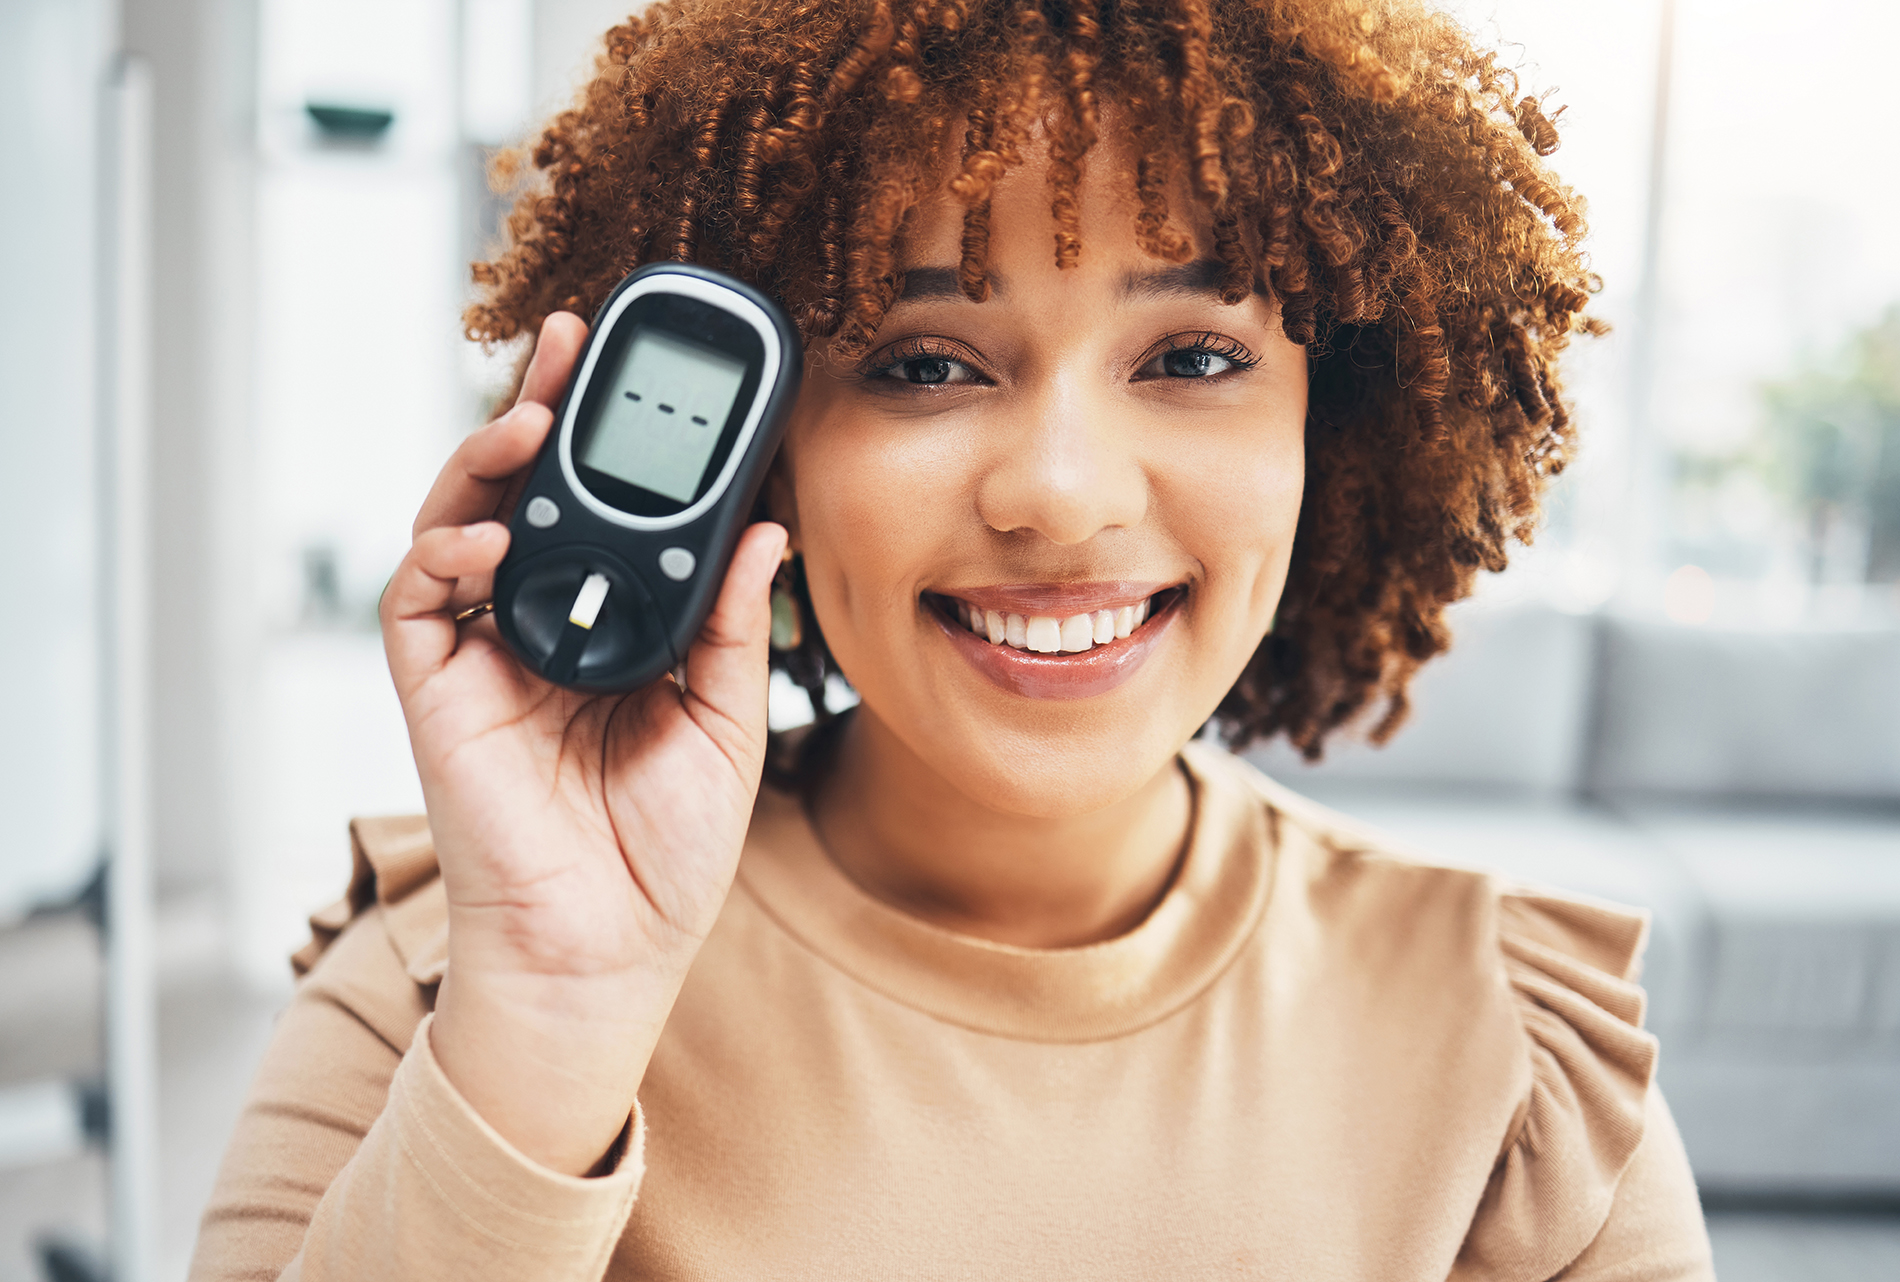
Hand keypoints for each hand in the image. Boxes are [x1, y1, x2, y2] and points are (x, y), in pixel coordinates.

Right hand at [379, 312, 787, 1174]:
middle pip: (523, 497)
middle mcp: (542, 629)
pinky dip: (442, 556)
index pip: (603, 511)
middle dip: (535, 414)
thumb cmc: (666, 852)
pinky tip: (488, 539)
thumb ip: (735, 625)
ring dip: (484, 466)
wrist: (608, 950)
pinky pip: (416, 603)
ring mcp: (483, 657)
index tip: (638, 377)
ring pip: (459, 527)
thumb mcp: (724, 722)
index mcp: (612, 629)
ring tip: (526, 422)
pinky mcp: (437, 693)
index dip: (609, 442)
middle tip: (563, 346)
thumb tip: (767, 530)